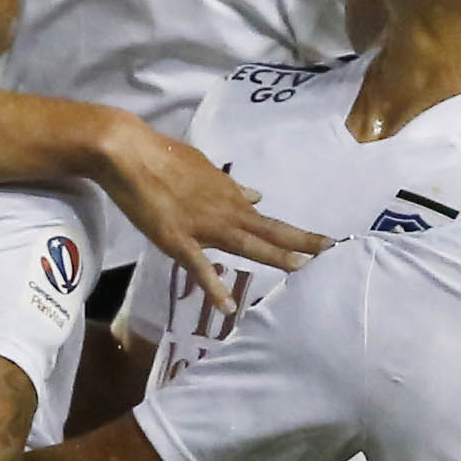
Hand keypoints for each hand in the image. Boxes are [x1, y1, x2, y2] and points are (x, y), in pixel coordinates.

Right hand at [91, 116, 327, 322]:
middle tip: (331, 253)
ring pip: (247, 244)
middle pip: (270, 231)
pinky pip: (199, 266)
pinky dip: (213, 286)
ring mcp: (204, 226)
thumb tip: (256, 195)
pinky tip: (228, 306)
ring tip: (302, 269)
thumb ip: (230, 187)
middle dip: (302, 243)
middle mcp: (226, 211)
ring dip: (275, 256)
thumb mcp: (204, 170)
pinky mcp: (178, 239)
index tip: (325, 244)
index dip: (299, 235)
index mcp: (231, 197)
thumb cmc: (163, 158)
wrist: (129, 154)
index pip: (271, 222)